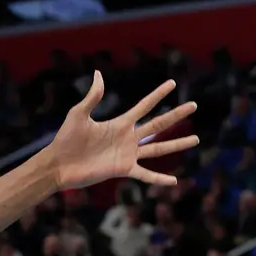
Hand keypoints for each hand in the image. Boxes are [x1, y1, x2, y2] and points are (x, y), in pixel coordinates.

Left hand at [50, 74, 197, 190]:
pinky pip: (145, 174)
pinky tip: (174, 181)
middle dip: (176, 115)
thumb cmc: (66, 138)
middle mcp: (128, 137)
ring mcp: (128, 154)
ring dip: (177, 144)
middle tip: (194, 105)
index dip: (158, 94)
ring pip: (158, 148)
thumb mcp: (79, 114)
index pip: (144, 106)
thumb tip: (98, 73)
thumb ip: (92, 96)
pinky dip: (159, 179)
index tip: (172, 84)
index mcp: (120, 123)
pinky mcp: (123, 170)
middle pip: (158, 124)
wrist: (59, 164)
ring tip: (196, 139)